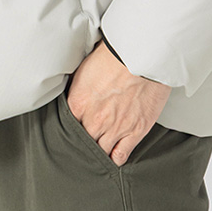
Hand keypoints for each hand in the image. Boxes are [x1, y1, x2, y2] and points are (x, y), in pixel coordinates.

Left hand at [65, 40, 171, 165]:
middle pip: (83, 142)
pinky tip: (113, 155)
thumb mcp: (86, 67)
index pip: (67, 127)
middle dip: (84, 141)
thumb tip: (73, 96)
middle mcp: (94, 119)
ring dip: (99, 150)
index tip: (73, 131)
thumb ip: (77, 88)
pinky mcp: (135, 131)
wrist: (144, 53)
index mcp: (78, 103)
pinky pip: (120, 155)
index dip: (70, 130)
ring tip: (99, 150)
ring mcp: (115, 127)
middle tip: (86, 141)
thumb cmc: (116, 54)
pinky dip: (116, 158)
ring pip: (100, 152)